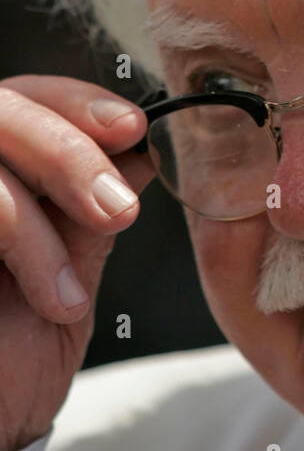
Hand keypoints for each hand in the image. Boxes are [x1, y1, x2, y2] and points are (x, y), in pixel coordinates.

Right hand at [0, 76, 153, 450]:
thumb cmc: (16, 354)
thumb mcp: (71, 275)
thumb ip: (92, 214)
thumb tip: (143, 151)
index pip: (29, 96)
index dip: (77, 102)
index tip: (132, 128)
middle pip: (2, 109)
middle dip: (66, 154)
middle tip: (116, 211)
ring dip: (33, 226)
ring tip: (67, 293)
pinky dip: (19, 244)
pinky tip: (47, 302)